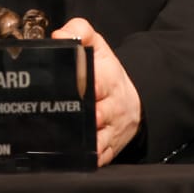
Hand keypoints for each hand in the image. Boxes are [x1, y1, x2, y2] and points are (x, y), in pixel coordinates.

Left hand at [53, 18, 141, 166]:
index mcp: (107, 80)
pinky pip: (100, 158)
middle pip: (97, 115)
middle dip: (83, 118)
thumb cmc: (108, 74)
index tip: (74, 89)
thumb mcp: (99, 46)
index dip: (86, 86)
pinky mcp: (109, 148)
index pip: (97, 83)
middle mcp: (110, 107)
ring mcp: (110, 130)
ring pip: (98, 141)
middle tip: (62, 119)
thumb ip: (80, 32)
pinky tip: (72, 160)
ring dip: (84, 143)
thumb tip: (59, 35)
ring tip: (64, 144)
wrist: (134, 101)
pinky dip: (88, 160)